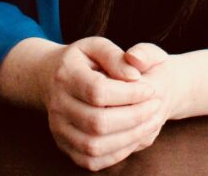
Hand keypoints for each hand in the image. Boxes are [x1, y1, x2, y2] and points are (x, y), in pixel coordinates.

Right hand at [40, 37, 164, 170]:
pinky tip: (135, 136)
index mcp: (65, 76)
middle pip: (97, 122)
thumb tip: (134, 76)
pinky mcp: (65, 146)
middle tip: (156, 105)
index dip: (129, 94)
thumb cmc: (83, 61)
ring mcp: (58, 130)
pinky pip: (92, 160)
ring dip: (129, 137)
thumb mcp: (97, 46)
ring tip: (151, 121)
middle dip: (134, 116)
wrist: (52, 79)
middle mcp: (57, 106)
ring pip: (95, 146)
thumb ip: (116, 56)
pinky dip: (118, 153)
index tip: (150, 89)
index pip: (98, 92)